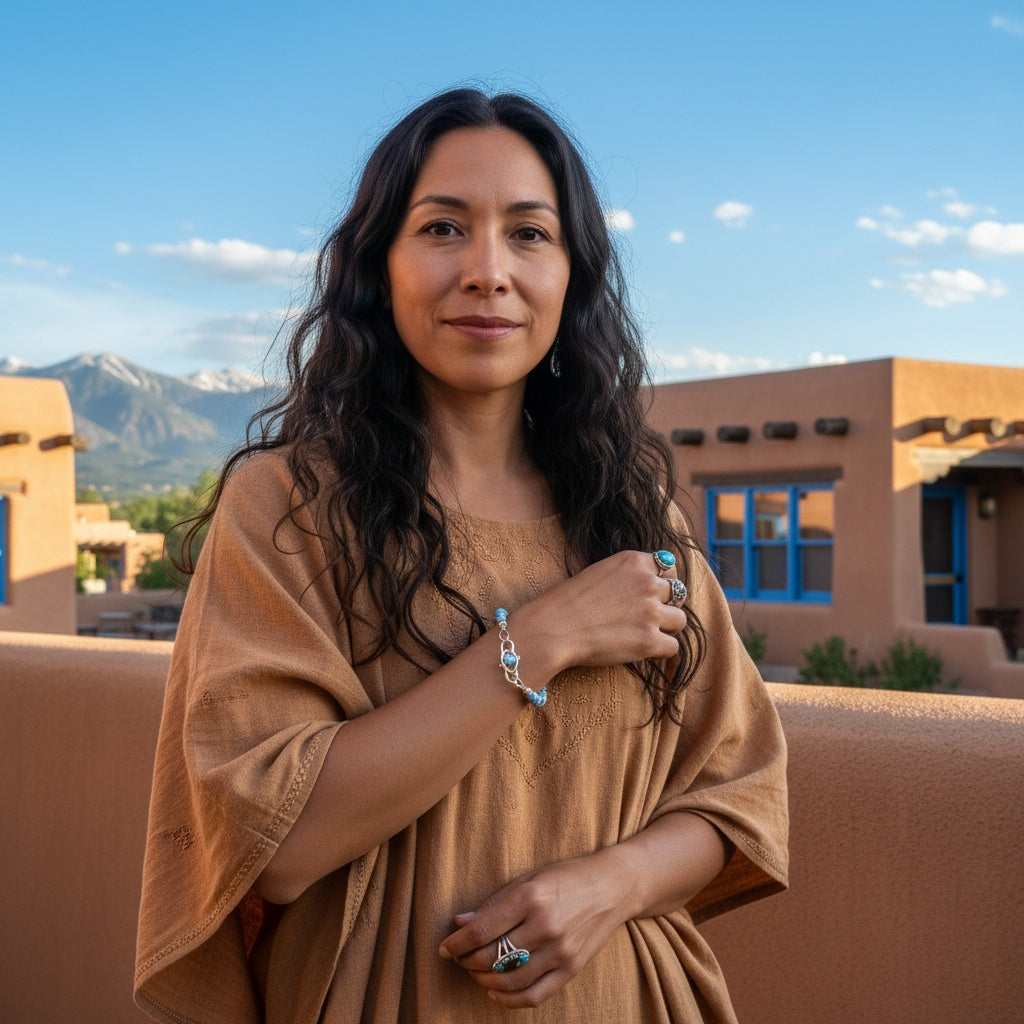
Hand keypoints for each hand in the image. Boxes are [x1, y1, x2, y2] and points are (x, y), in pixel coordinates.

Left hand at [437, 850, 627, 1008]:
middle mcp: (545, 926)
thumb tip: (460, 924)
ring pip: (509, 980)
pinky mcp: (572, 968)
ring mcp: (560, 950)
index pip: (482, 930)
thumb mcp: (528, 878)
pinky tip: (496, 992)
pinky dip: (510, 999)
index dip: (457, 943)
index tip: (444, 948)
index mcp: (530, 897)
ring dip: (484, 980)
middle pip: (492, 957)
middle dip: (467, 961)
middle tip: (459, 958)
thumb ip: (494, 903)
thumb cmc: (566, 876)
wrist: (613, 885)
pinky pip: (535, 995)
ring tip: (476, 972)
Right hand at [514, 550, 687, 679]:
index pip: (669, 569)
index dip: (663, 584)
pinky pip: (672, 647)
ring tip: (642, 634)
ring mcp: (650, 612)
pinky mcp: (649, 641)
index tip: (650, 596)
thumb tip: (653, 589)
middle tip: (644, 618)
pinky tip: (641, 651)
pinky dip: (659, 651)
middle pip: (678, 594)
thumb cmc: (569, 602)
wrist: (553, 627)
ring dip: (665, 629)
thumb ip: (629, 576)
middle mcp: (647, 583)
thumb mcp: (602, 572)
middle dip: (665, 606)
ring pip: (680, 620)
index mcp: (634, 561)